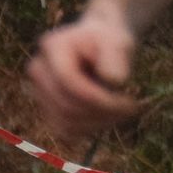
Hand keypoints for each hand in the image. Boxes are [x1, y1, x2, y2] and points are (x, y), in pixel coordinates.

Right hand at [27, 4, 141, 147]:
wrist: (100, 46)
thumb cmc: (110, 42)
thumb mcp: (118, 41)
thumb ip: (116, 56)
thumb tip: (113, 80)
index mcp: (53, 46)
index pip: (68, 81)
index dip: (97, 97)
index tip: (129, 102)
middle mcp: (39, 69)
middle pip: (66, 105)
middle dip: (103, 112)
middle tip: (132, 107)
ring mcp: (39, 91)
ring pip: (66, 122)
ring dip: (99, 122)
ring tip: (123, 111)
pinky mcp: (47, 109)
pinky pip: (66, 130)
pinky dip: (90, 129)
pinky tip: (108, 117)